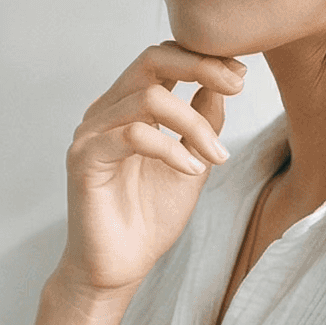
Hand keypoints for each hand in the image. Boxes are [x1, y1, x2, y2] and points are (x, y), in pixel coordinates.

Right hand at [55, 40, 244, 299]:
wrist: (121, 266)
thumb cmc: (151, 215)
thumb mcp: (193, 160)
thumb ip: (203, 122)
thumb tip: (222, 83)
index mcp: (129, 105)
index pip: (163, 58)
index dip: (203, 58)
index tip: (241, 74)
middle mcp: (106, 109)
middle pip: (151, 60)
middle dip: (200, 66)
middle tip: (237, 85)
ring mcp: (92, 131)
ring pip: (148, 98)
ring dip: (194, 124)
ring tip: (218, 156)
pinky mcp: (84, 158)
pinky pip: (132, 135)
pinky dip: (170, 149)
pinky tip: (193, 169)